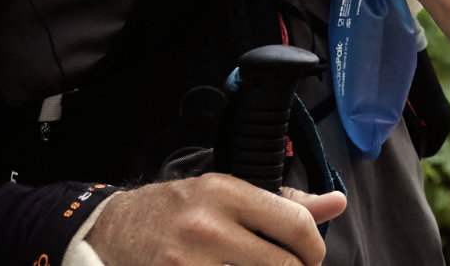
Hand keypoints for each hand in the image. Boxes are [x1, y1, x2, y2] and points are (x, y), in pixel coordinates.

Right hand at [85, 175, 345, 264]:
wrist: (112, 230)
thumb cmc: (179, 210)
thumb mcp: (228, 192)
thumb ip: (286, 202)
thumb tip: (338, 203)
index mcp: (226, 193)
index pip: (295, 225)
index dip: (314, 249)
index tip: (310, 257)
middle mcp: (208, 228)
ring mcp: (188, 263)